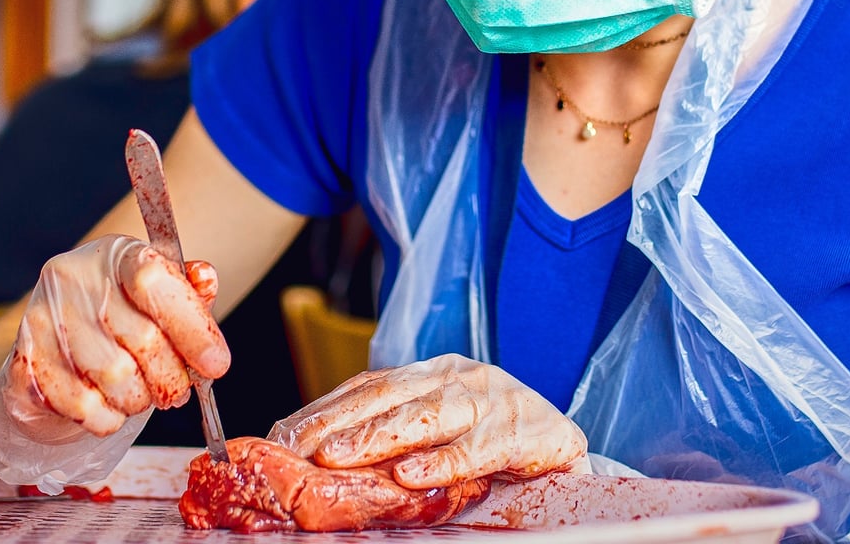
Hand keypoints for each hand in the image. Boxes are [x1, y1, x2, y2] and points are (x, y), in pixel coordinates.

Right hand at [2, 234, 229, 440]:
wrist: (58, 340)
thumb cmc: (124, 316)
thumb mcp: (162, 296)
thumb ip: (190, 293)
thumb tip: (206, 280)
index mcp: (116, 254)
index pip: (154, 282)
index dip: (191, 328)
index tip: (216, 365)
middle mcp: (73, 277)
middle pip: (142, 339)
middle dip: (172, 376)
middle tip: (178, 391)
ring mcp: (43, 317)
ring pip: (113, 376)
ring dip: (140, 399)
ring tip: (143, 396)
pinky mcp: (25, 359)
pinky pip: (80, 404)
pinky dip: (107, 417)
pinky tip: (112, 409)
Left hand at [268, 353, 589, 488]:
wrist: (569, 455)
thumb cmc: (496, 448)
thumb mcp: (437, 437)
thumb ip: (390, 443)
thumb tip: (317, 462)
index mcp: (435, 373)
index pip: (368, 385)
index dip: (323, 409)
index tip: (281, 437)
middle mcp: (462, 377)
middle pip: (390, 394)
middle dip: (338, 422)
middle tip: (296, 449)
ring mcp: (497, 399)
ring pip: (430, 414)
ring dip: (379, 437)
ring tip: (337, 458)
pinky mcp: (530, 430)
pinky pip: (481, 448)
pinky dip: (445, 463)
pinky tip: (413, 476)